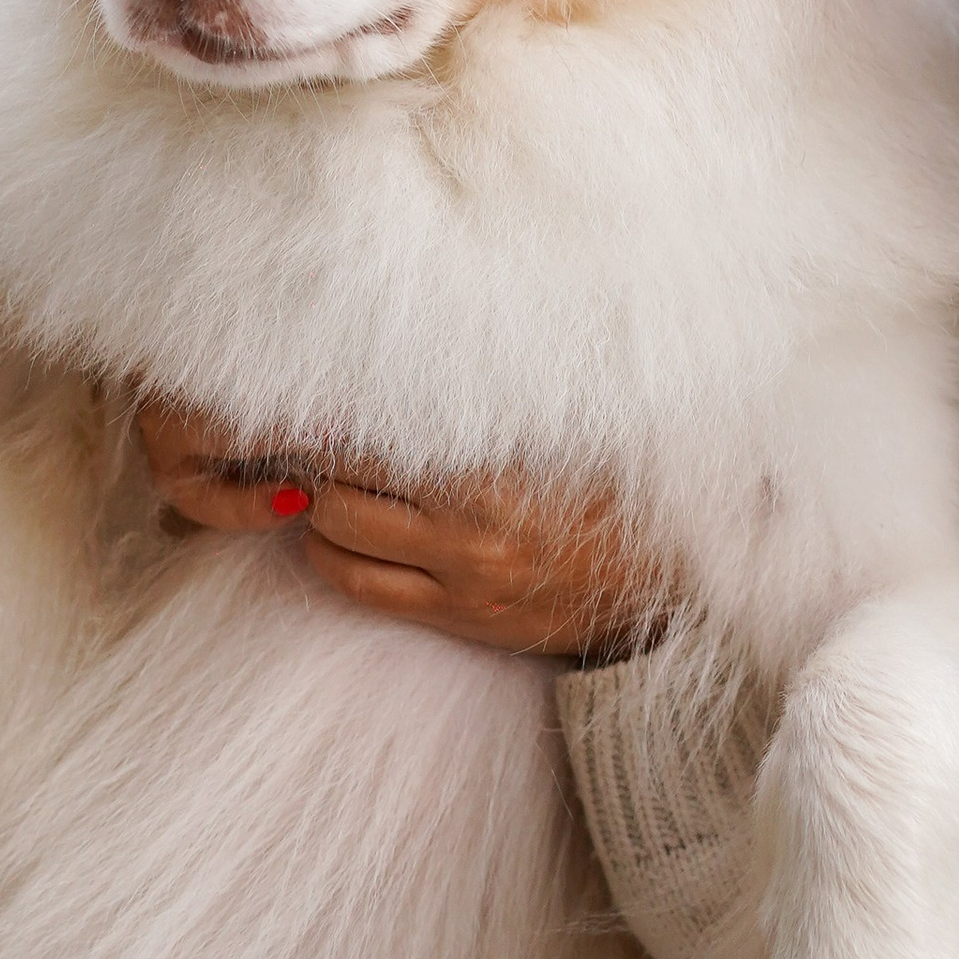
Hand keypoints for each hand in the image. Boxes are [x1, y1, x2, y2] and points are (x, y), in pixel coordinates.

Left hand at [136, 403, 667, 661]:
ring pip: (336, 539)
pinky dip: (331, 555)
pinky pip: (360, 589)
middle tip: (289, 426)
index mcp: (496, 472)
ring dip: (315, 505)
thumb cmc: (617, 488)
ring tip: (311, 473)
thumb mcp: (565, 429)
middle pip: (342, 486)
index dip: (329, 411)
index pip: (378, 435)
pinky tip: (333, 528)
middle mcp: (470, 530)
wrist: (670, 583)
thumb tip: (425, 340)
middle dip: (311, 456)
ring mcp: (461, 580)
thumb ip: (495, 396)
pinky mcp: (460, 619)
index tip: (303, 386)